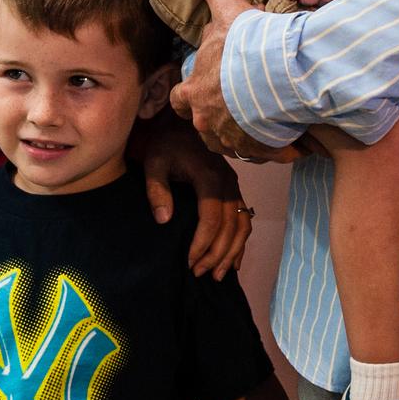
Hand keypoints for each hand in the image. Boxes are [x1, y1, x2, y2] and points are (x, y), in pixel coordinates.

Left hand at [134, 119, 251, 279]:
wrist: (181, 124)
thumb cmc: (166, 144)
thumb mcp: (154, 163)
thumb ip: (157, 190)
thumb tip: (165, 220)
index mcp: (209, 177)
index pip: (211, 218)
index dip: (202, 243)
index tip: (189, 262)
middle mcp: (227, 183)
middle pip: (230, 226)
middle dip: (216, 254)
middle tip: (199, 273)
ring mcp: (234, 186)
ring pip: (242, 225)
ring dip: (232, 252)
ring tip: (217, 275)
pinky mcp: (233, 190)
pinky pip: (244, 219)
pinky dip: (240, 242)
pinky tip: (232, 261)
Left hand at [168, 0, 295, 165]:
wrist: (285, 75)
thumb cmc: (250, 46)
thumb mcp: (229, 10)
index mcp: (194, 93)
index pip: (180, 99)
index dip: (190, 93)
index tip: (204, 88)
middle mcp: (207, 122)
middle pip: (205, 126)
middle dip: (218, 118)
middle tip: (238, 105)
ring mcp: (232, 141)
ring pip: (232, 143)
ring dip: (244, 133)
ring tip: (264, 119)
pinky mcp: (260, 151)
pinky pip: (263, 153)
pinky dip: (272, 146)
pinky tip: (285, 133)